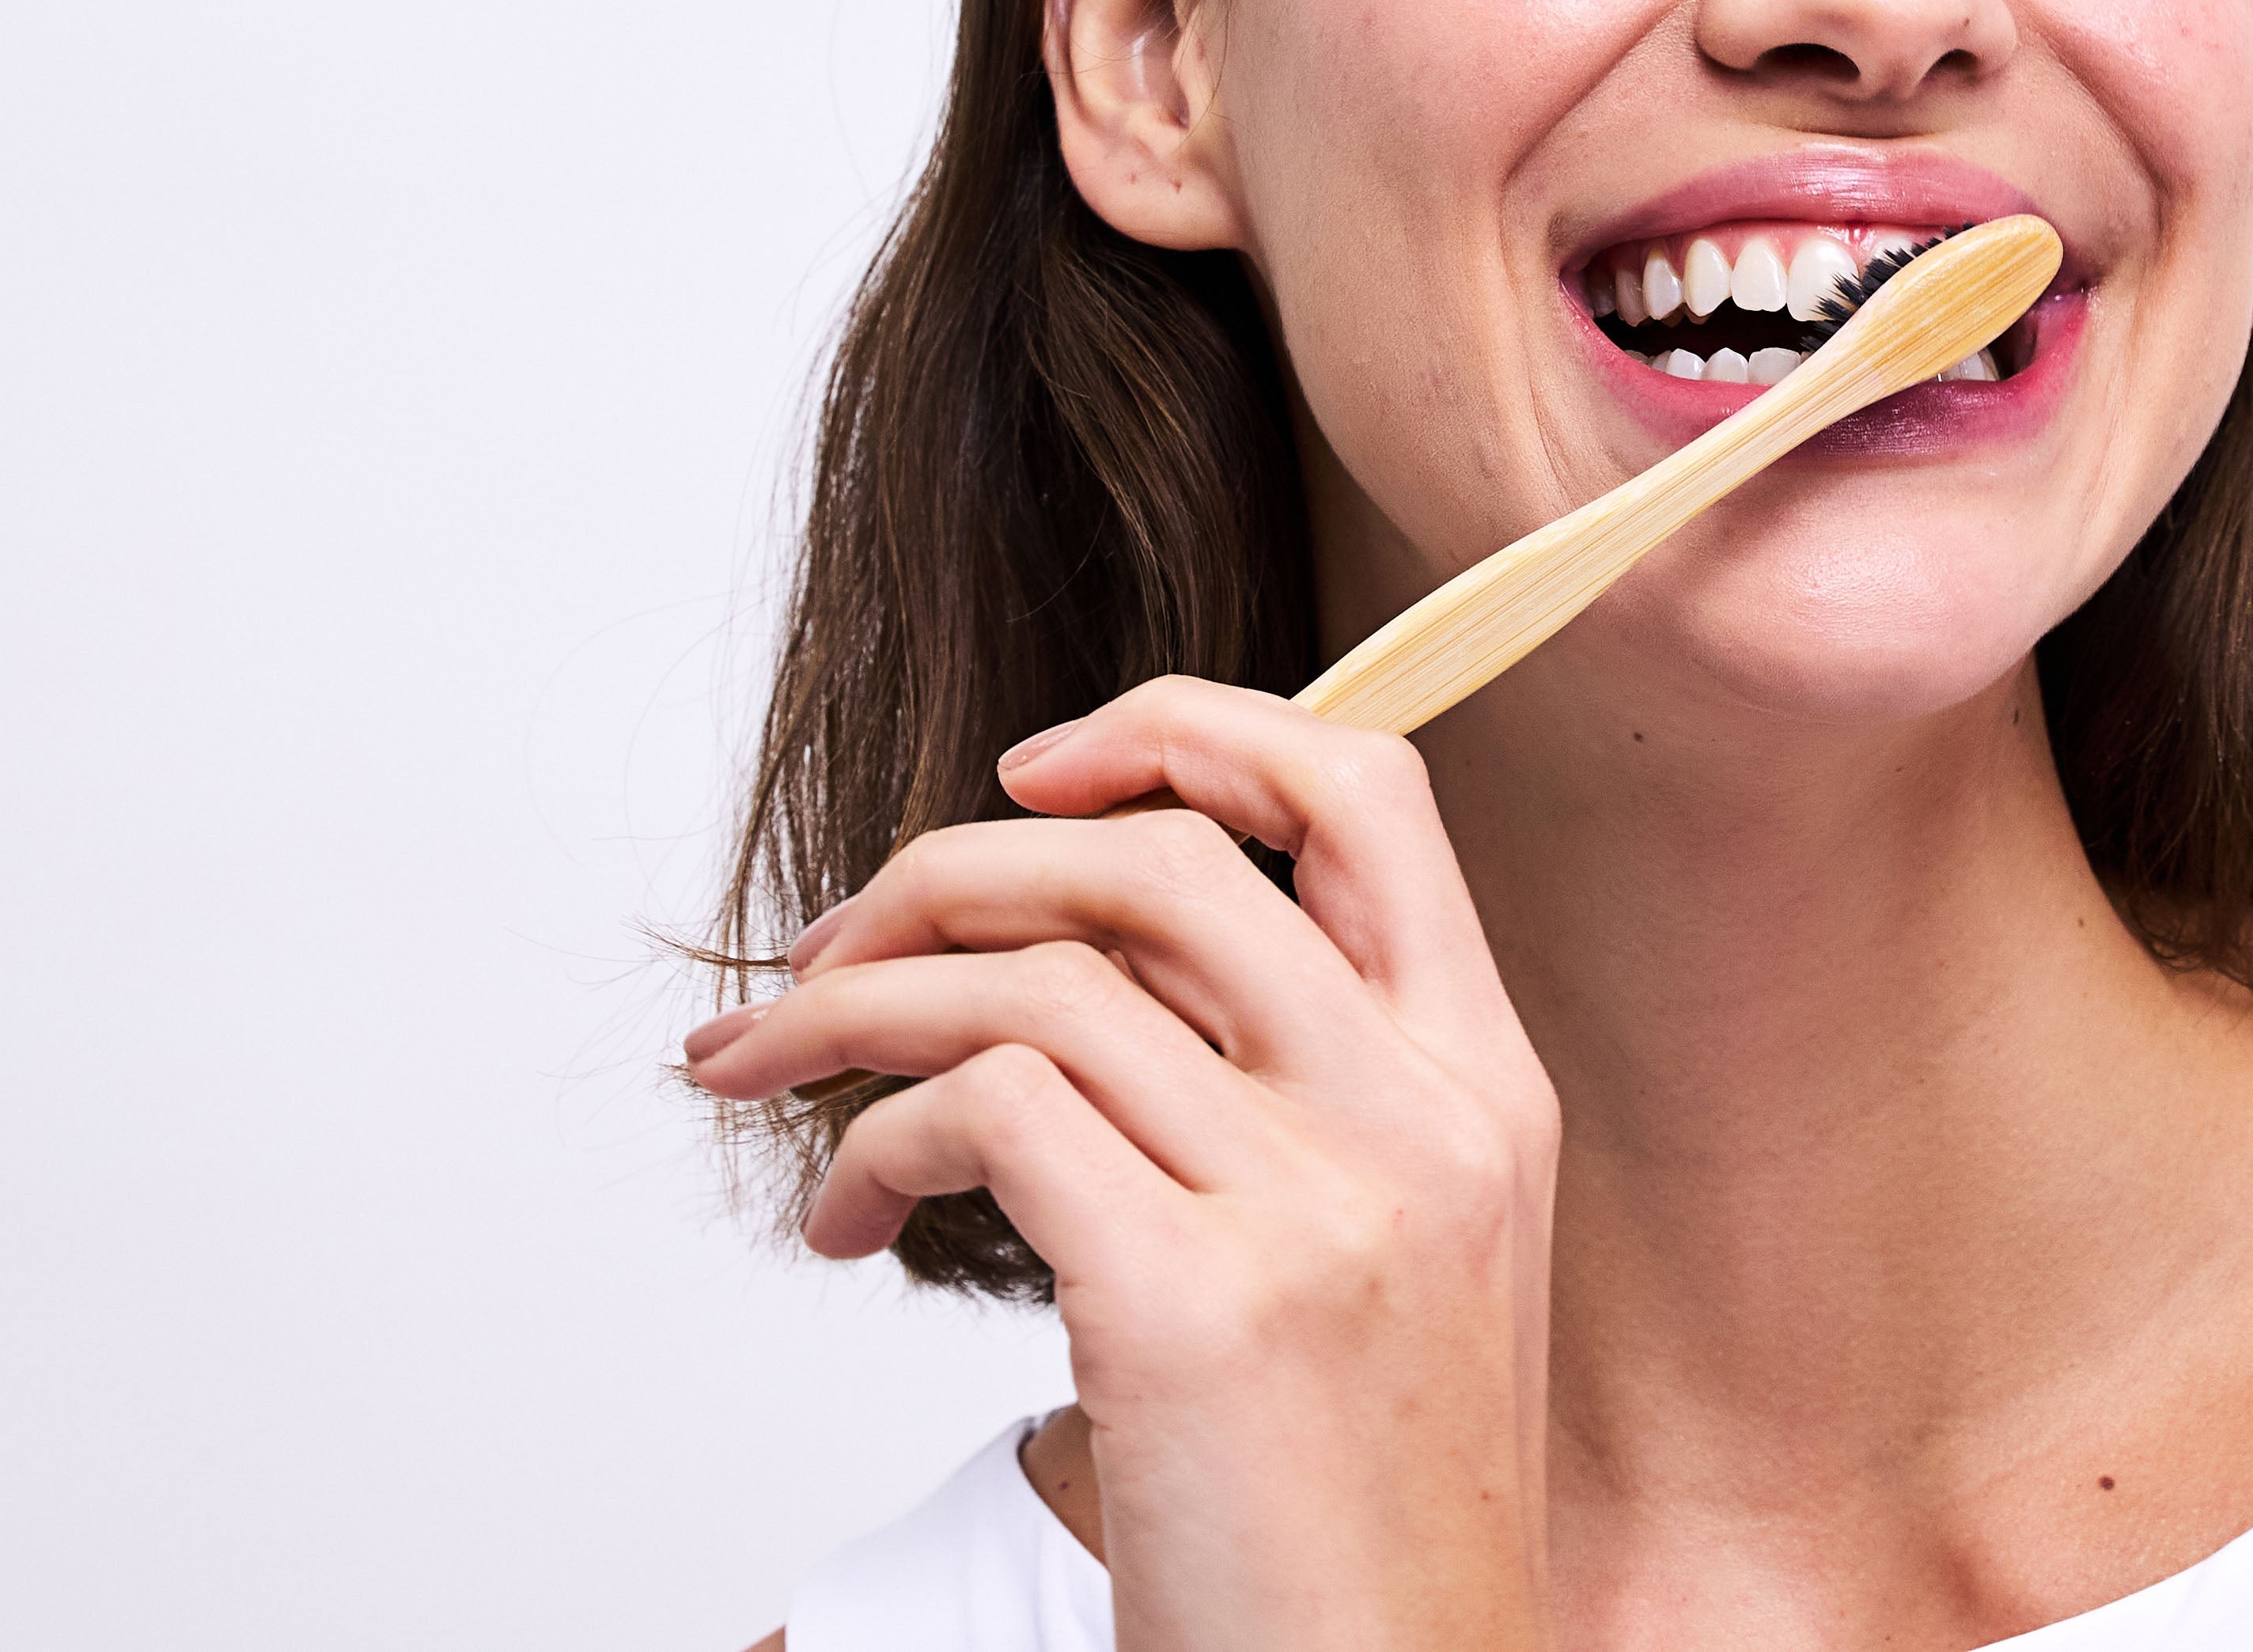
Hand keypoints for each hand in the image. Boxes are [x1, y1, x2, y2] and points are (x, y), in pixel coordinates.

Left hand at [687, 678, 1559, 1651]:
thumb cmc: (1365, 1520)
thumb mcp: (1407, 1261)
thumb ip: (1300, 1091)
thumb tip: (1094, 964)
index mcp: (1483, 1082)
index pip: (1365, 789)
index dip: (1191, 733)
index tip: (1044, 771)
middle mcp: (1420, 1112)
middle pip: (1160, 860)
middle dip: (955, 865)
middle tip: (834, 941)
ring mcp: (1319, 1202)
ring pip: (1041, 978)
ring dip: (858, 1002)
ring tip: (769, 1067)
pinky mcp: (1197, 1308)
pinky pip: (987, 1113)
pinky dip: (872, 1137)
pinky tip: (841, 1215)